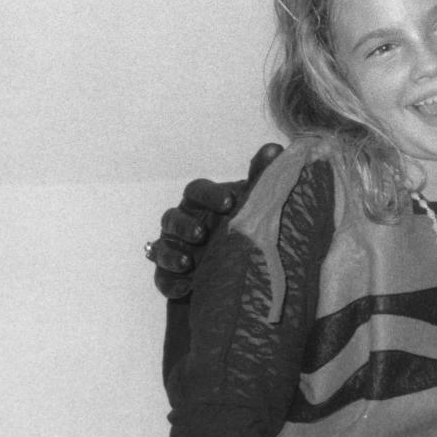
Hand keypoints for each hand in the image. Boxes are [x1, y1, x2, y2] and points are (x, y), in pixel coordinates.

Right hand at [147, 143, 283, 298]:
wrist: (238, 269)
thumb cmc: (242, 226)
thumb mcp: (252, 205)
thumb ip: (260, 177)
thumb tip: (274, 148)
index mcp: (201, 203)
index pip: (197, 191)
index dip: (210, 196)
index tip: (229, 202)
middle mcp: (183, 223)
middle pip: (172, 218)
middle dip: (185, 226)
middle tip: (202, 234)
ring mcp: (173, 248)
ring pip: (161, 247)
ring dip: (172, 254)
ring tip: (188, 263)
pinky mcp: (169, 275)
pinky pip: (162, 278)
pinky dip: (171, 282)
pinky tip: (186, 287)